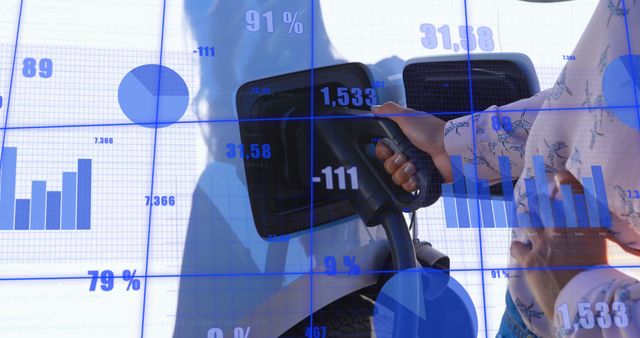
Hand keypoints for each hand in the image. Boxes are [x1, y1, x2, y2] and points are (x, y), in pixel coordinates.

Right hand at [372, 102, 452, 191]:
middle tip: (403, 157)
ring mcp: (415, 167)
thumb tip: (375, 108)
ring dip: (402, 173)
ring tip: (413, 166)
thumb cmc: (431, 132)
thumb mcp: (407, 116)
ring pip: (396, 177)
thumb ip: (389, 110)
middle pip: (387, 165)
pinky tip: (415, 177)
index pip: (383, 150)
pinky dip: (410, 183)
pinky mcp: (422, 179)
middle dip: (393, 163)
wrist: (450, 149)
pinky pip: (407, 186)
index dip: (382, 152)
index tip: (388, 150)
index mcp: (402, 139)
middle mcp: (407, 153)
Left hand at [510, 171, 607, 318]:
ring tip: (528, 222)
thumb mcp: (604, 249)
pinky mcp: (527, 258)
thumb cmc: (600, 277)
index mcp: (583, 223)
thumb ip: (597, 236)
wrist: (585, 302)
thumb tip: (604, 235)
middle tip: (541, 203)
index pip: (571, 189)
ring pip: (526, 220)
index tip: (558, 176)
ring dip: (527, 222)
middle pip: (543, 202)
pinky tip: (523, 250)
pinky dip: (519, 247)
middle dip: (541, 201)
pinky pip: (515, 245)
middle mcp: (559, 227)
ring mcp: (541, 242)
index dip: (563, 179)